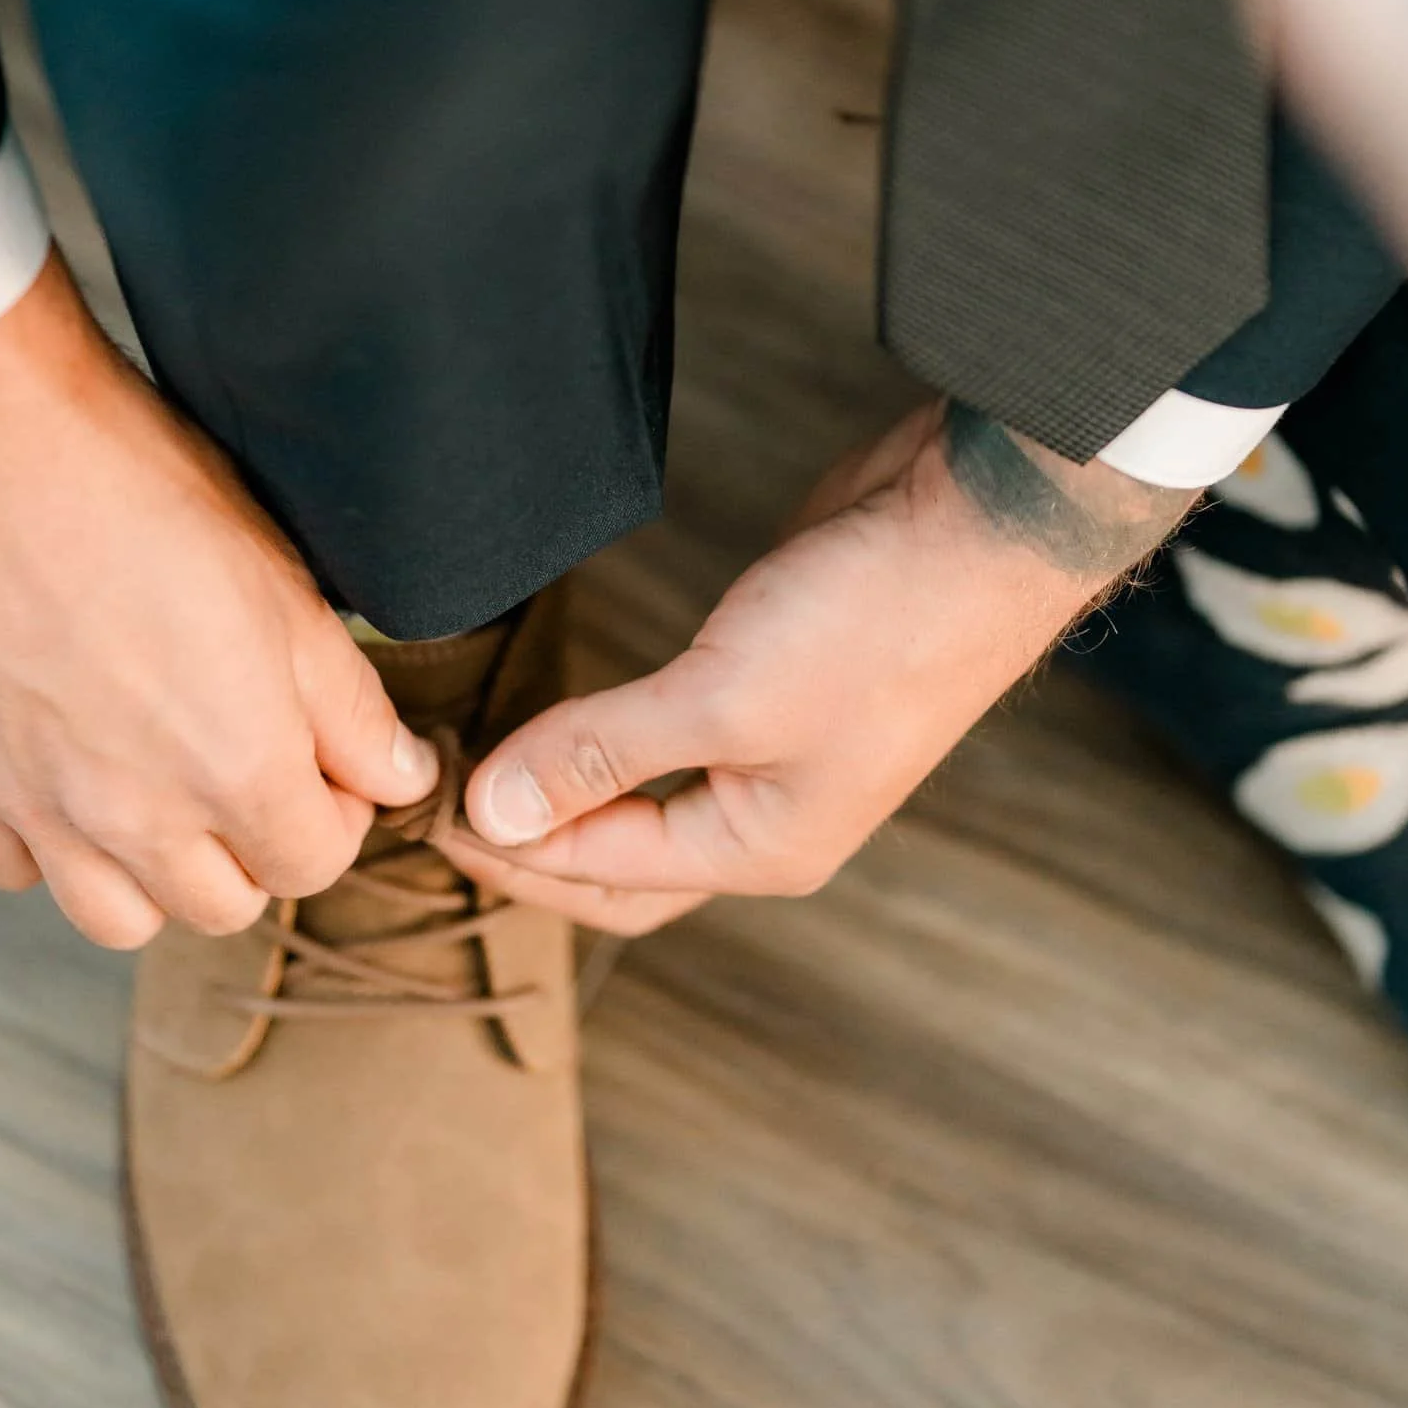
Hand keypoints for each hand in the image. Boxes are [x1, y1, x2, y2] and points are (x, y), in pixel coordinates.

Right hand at [0, 255, 433, 947]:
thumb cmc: (140, 484)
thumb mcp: (282, 582)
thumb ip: (348, 706)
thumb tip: (398, 779)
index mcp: (236, 766)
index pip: (314, 864)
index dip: (333, 813)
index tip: (320, 759)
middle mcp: (136, 814)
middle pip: (223, 906)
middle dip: (254, 849)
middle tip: (246, 762)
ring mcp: (40, 807)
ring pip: (120, 918)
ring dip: (156, 873)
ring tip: (160, 787)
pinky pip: (17, 870)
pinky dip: (51, 845)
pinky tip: (68, 770)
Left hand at [454, 399, 1194, 933]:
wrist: (982, 526)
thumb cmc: (877, 624)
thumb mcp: (722, 699)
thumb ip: (603, 754)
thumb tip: (498, 811)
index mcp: (764, 848)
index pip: (604, 881)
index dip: (509, 852)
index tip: (424, 809)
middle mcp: (771, 815)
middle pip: (625, 861)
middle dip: (534, 843)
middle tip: (440, 803)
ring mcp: (778, 747)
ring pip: (647, 795)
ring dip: (569, 786)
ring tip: (486, 762)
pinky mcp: (777, 678)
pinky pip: (671, 730)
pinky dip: (610, 730)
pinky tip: (568, 706)